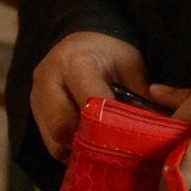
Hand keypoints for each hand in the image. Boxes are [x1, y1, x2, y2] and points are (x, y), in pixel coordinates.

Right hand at [28, 30, 147, 161]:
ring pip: (55, 140)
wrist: (84, 40)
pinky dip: (72, 149)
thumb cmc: (111, 53)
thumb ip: (140, 98)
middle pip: (63, 126)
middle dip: (92, 142)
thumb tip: (155, 132)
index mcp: (74, 61)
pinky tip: (91, 145)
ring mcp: (36, 97)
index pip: (89, 102)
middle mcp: (47, 78)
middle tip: (116, 149)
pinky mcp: (36, 112)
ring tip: (105, 148)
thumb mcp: (131, 67)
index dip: (110, 124)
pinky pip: (51, 143)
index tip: (131, 140)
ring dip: (81, 150)